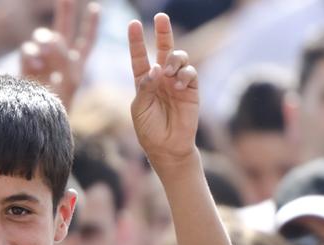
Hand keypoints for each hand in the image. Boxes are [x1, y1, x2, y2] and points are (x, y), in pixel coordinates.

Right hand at [20, 0, 98, 110]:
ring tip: (45, 57)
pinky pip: (28, 49)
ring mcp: (42, 60)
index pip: (86, 40)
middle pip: (63, 28)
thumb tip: (49, 39)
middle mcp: (59, 58)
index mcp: (76, 63)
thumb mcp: (70, 79)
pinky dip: (31, 55)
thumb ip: (63, 56)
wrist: (39, 119)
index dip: (91, 25)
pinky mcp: (26, 65)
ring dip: (45, 41)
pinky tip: (35, 67)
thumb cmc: (59, 104)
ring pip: (44, 35)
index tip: (96, 9)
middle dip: (64, 11)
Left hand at [128, 13, 198, 165]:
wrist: (168, 148)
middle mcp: (161, 78)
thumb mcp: (140, 109)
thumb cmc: (149, 130)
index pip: (139, 57)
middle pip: (163, 48)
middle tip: (161, 17)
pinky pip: (190, 73)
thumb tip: (155, 67)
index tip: (132, 24)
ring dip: (173, 60)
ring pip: (178, 57)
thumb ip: (145, 87)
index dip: (136, 41)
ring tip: (168, 72)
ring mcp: (176, 82)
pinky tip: (178, 86)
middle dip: (163, 32)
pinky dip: (184, 75)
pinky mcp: (191, 89)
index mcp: (144, 81)